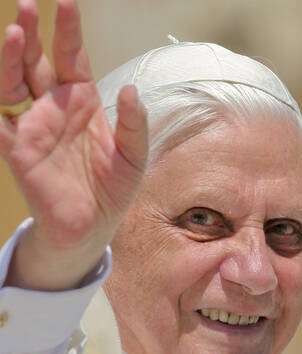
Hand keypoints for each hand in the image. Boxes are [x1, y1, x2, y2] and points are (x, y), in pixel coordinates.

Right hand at [0, 0, 147, 290]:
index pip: (72, 57)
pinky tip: (1, 76)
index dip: (68, 32)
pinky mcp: (18, 148)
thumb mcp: (134, 156)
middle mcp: (54, 107)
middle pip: (37, 61)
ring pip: (14, 81)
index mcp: (82, 103)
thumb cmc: (113, 189)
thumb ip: (133, 124)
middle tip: (28, 5)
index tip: (67, 3)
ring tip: (13, 32)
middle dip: (32, 33)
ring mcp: (33, 125)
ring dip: (10, 57)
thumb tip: (129, 90)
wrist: (92, 227)